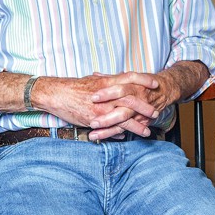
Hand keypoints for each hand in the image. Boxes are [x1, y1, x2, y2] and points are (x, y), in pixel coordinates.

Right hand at [33, 72, 159, 139]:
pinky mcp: (95, 118)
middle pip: (132, 98)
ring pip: (125, 116)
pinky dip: (121, 132)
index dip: (144, 79)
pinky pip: (111, 127)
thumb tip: (116, 80)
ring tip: (148, 131)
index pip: (130, 77)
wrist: (56, 94)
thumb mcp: (92, 81)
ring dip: (138, 124)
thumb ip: (106, 81)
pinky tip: (127, 137)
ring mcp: (102, 107)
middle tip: (157, 110)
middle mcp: (107, 93)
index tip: (156, 83)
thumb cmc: (73, 87)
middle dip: (146, 105)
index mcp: (107, 81)